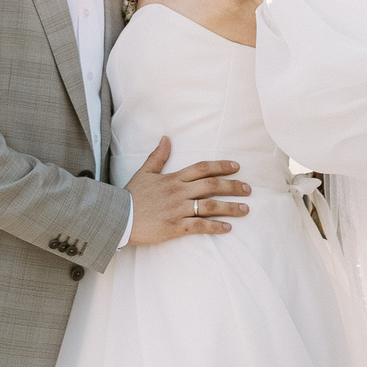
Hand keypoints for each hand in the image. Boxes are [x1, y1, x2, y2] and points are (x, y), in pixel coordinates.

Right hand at [125, 137, 250, 244]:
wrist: (119, 217)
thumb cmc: (132, 195)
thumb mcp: (145, 172)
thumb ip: (158, 156)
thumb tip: (166, 138)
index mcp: (174, 178)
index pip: (202, 168)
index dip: (221, 166)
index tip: (237, 167)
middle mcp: (179, 192)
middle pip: (211, 186)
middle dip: (232, 186)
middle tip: (248, 189)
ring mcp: (178, 210)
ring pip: (210, 206)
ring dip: (230, 207)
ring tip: (245, 209)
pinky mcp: (175, 227)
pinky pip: (199, 226)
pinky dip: (215, 226)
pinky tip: (228, 228)